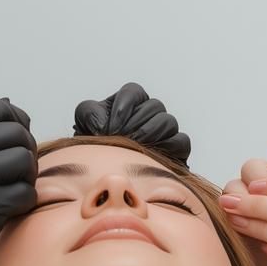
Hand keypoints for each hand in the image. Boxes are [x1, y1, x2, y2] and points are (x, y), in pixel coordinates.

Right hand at [0, 99, 36, 265]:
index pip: (3, 110)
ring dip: (25, 176)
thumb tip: (10, 110)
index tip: (15, 139)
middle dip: (24, 150)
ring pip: (25, 164)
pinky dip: (21, 202)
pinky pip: (22, 197)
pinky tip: (6, 208)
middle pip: (19, 136)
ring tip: (12, 188)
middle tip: (17, 168)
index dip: (18, 122)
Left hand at [73, 82, 189, 163]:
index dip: (124, 106)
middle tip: (121, 140)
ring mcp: (166, 130)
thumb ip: (88, 113)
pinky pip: (181, 141)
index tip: (112, 127)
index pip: (133, 91)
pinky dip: (168, 147)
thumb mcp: (85, 125)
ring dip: (150, 135)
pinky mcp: (177, 148)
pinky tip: (150, 157)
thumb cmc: (99, 147)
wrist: (109, 173)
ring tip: (134, 149)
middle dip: (135, 124)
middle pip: (154, 106)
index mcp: (130, 102)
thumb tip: (102, 123)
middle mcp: (150, 112)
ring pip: (168, 121)